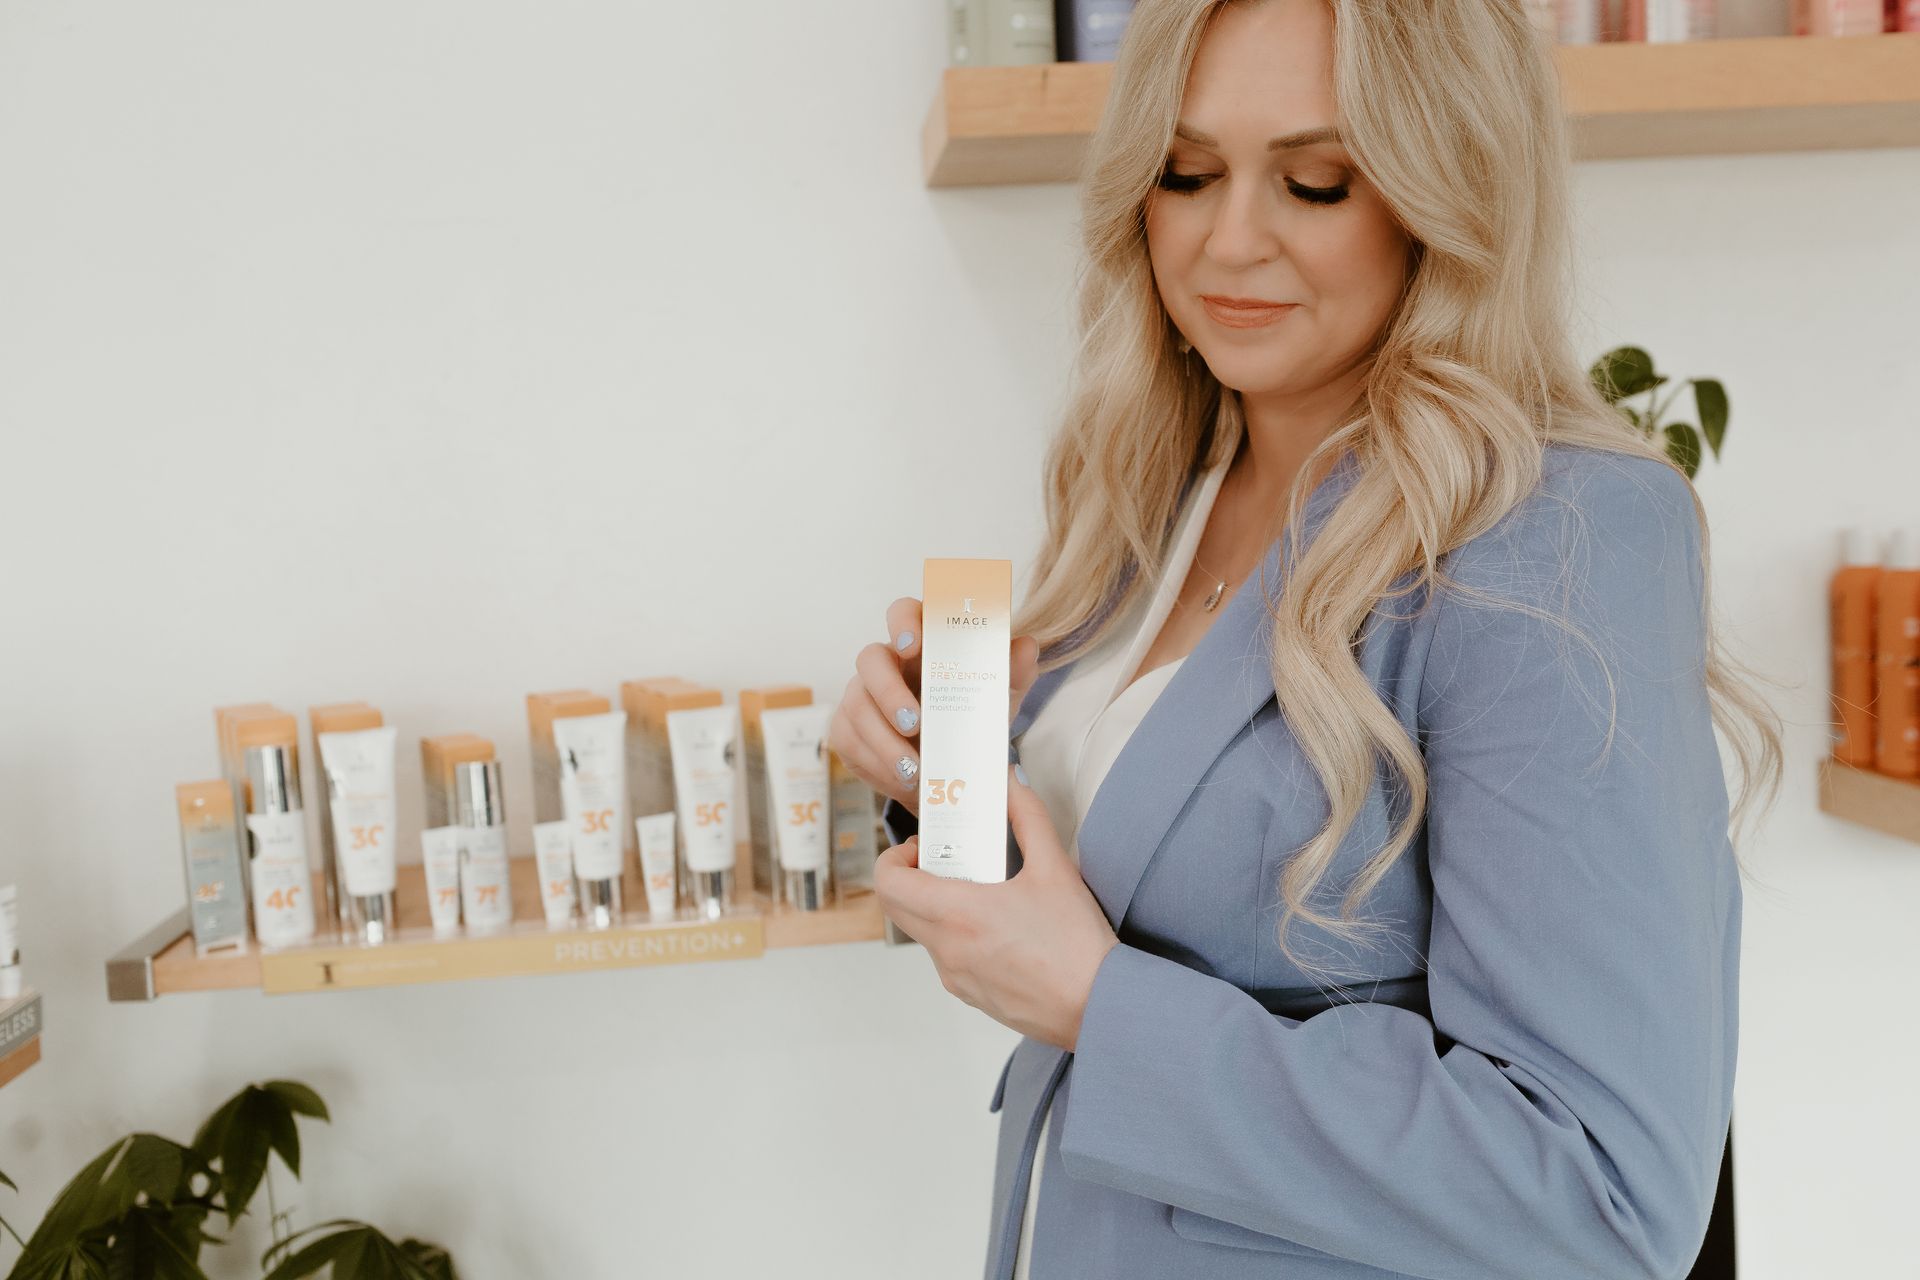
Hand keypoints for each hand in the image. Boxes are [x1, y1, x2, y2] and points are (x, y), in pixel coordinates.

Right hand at [828, 596, 1038, 816]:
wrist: (949, 772)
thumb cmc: (969, 721)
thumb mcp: (996, 700)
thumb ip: (1013, 673)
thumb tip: (1026, 646)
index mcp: (922, 643)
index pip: (903, 613)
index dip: (903, 623)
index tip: (913, 645)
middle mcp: (886, 663)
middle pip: (869, 659)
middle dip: (888, 691)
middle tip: (914, 724)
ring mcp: (861, 695)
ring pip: (857, 706)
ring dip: (884, 741)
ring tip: (913, 769)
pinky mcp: (847, 729)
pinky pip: (849, 741)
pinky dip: (875, 764)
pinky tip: (900, 779)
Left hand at [874, 763, 1117, 1050]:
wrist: (1098, 1008)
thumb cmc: (1077, 946)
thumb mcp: (1056, 869)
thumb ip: (1028, 817)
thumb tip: (1011, 784)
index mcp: (957, 914)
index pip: (889, 882)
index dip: (893, 857)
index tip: (923, 847)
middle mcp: (946, 949)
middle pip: (897, 906)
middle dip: (913, 877)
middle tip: (949, 862)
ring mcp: (955, 977)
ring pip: (923, 932)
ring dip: (936, 906)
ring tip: (983, 891)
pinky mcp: (970, 995)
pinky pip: (946, 957)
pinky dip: (957, 934)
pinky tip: (1000, 926)